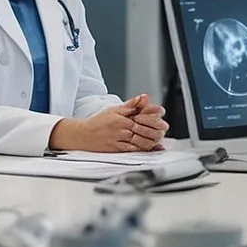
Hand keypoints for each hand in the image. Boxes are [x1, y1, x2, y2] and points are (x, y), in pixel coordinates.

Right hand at [52, 98, 167, 152]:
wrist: (84, 134)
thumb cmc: (99, 121)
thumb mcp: (115, 109)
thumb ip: (131, 105)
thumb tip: (144, 97)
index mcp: (124, 117)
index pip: (145, 118)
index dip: (155, 121)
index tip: (161, 122)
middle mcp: (123, 128)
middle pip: (146, 131)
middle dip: (156, 132)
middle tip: (162, 132)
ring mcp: (120, 139)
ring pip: (141, 141)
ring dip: (151, 141)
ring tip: (157, 140)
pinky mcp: (117, 148)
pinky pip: (133, 149)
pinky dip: (143, 149)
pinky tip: (149, 148)